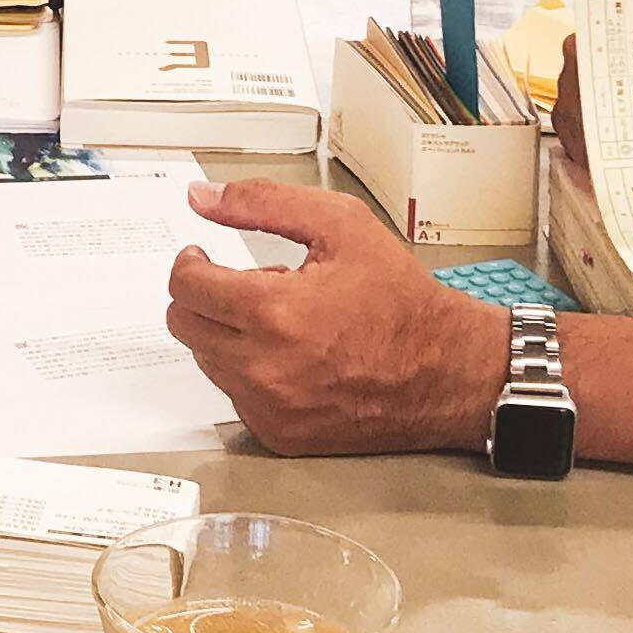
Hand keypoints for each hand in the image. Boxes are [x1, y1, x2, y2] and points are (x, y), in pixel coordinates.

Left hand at [162, 182, 509, 456]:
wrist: (447, 370)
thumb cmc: (401, 300)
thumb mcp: (340, 225)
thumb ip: (262, 203)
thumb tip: (202, 197)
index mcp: (273, 312)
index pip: (185, 286)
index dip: (190, 263)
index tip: (202, 258)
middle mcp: (263, 367)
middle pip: (185, 324)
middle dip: (205, 297)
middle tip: (244, 285)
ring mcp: (269, 408)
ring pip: (206, 360)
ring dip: (227, 334)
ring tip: (281, 320)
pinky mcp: (278, 435)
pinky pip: (235, 396)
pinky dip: (249, 372)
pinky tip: (291, 356)